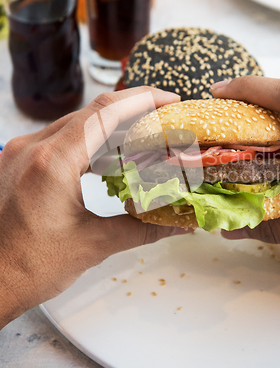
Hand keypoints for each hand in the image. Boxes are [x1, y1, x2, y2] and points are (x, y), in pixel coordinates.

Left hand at [0, 87, 180, 328]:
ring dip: (110, 128)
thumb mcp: (92, 245)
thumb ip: (141, 229)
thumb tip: (176, 224)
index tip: (169, 99)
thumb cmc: (26, 268)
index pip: (104, 112)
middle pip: (92, 113)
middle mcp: (31, 148)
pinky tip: (107, 158)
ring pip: (75, 124)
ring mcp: (19, 152)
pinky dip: (88, 143)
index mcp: (52, 162)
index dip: (142, 99)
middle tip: (163, 120)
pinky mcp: (16, 162)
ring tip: (141, 138)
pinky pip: (59, 140)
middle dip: (131, 111)